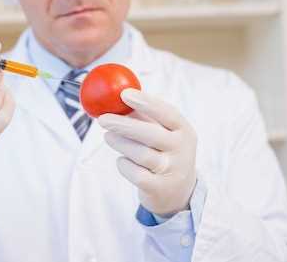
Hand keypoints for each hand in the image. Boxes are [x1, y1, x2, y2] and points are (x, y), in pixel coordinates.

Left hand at [97, 88, 196, 216]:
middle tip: (102, 119)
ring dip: (119, 143)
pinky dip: (123, 164)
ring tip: (108, 136)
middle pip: (150, 134)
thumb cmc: (163, 152)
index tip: (124, 94)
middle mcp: (182, 151)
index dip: (146, 102)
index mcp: (184, 131)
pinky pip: (134, 173)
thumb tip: (115, 97)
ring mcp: (172, 171)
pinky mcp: (159, 188)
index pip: (167, 113)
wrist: (178, 192)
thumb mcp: (162, 134)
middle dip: (123, 125)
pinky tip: (123, 160)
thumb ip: (143, 117)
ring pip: (140, 154)